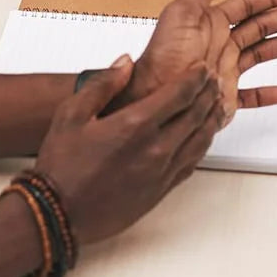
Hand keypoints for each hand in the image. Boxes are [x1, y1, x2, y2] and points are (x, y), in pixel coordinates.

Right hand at [34, 61, 221, 243]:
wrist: (59, 213)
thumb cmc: (61, 167)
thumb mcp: (72, 114)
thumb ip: (102, 84)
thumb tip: (125, 63)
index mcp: (134, 125)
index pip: (179, 94)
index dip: (195, 77)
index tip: (201, 68)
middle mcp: (155, 149)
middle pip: (196, 114)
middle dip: (208, 93)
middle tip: (214, 81)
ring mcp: (161, 172)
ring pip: (200, 140)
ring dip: (212, 119)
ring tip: (217, 104)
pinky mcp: (161, 191)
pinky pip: (191, 164)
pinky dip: (203, 146)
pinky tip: (203, 138)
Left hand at [122, 0, 276, 119]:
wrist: (156, 98)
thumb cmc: (163, 58)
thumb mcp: (181, 13)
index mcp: (210, 23)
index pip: (247, 5)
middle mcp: (219, 44)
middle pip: (262, 26)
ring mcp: (224, 70)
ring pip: (263, 55)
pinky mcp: (225, 96)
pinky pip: (251, 95)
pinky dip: (267, 94)